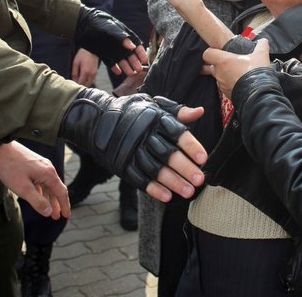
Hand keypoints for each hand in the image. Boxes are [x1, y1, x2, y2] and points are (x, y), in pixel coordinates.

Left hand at [0, 141, 69, 218]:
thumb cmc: (11, 168)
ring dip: (49, 198)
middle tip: (57, 217)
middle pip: (56, 189)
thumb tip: (49, 212)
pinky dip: (42, 191)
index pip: (61, 192)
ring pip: (48, 185)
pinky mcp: (34, 164)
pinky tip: (39, 197)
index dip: (64, 205)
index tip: (66, 216)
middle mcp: (48, 169)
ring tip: (49, 210)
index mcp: (49, 174)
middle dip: (57, 204)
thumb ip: (37, 202)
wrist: (0, 149)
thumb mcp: (23, 189)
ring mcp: (41, 166)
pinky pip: (42, 180)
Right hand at [58, 88, 206, 201]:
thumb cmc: (133, 112)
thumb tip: (199, 112)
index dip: (190, 146)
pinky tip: (167, 196)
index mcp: (154, 118)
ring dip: (172, 182)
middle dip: (184, 168)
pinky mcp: (121, 164)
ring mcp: (130, 150)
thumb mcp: (154, 105)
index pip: (175, 132)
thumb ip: (177, 111)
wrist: (98, 119)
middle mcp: (143, 134)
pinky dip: (153, 188)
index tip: (203, 158)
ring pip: (154, 169)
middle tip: (199, 179)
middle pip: (166, 153)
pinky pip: (138, 179)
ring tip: (188, 192)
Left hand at [71, 49, 99, 86]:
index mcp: (85, 72)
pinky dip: (88, 81)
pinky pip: (92, 80)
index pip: (80, 83)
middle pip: (86, 85)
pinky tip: (84, 78)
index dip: (76, 85)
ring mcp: (94, 74)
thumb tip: (73, 80)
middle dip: (81, 85)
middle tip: (76, 83)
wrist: (92, 49)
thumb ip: (74, 73)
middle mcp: (91, 74)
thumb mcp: (76, 62)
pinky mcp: (96, 72)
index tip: (73, 85)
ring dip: (85, 83)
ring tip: (80, 80)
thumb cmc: (83, 54)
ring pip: (90, 83)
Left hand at [73, 7, 147, 73]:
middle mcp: (120, 45)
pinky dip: (115, 68)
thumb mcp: (111, 29)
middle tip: (138, 70)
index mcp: (125, 36)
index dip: (141, 53)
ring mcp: (113, 50)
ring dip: (127, 67)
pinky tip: (118, 72)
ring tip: (130, 73)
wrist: (84, 25)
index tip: (145, 60)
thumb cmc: (100, 23)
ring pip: (122, 61)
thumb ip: (122, 38)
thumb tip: (133, 46)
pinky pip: (111, 63)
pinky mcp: (105, 55)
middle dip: (135, 63)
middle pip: (130, 55)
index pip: (136, 46)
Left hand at [203, 37, 271, 99]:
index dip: (211, 51)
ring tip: (235, 73)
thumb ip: (261, 46)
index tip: (217, 51)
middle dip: (215, 64)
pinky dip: (229, 84)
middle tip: (223, 62)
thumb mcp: (261, 55)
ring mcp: (222, 84)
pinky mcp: (226, 93)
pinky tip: (239, 82)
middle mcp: (219, 73)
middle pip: (209, 67)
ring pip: (218, 77)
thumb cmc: (255, 73)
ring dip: (224, 74)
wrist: (258, 94)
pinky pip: (224, 86)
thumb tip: (263, 41)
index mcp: (223, 61)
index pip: (207, 54)